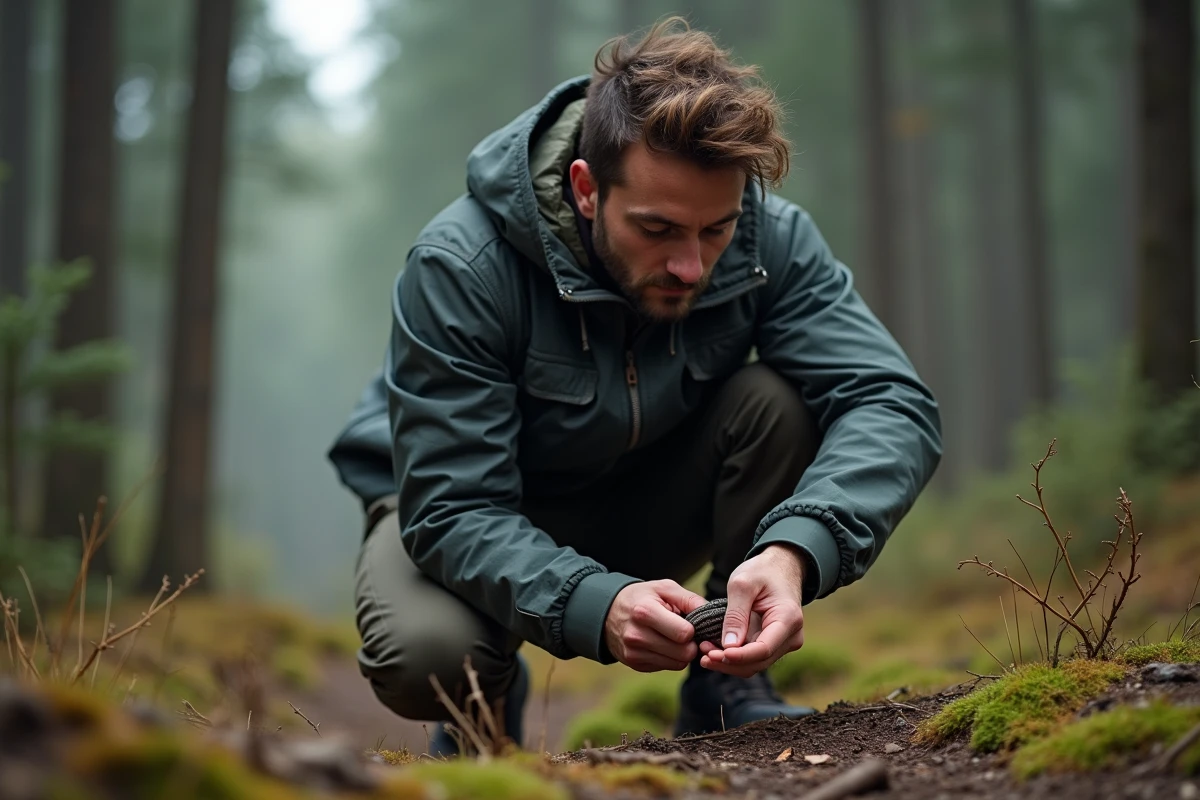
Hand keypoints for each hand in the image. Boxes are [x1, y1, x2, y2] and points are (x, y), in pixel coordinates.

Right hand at [604, 580, 705, 671]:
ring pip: (678, 664)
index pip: (684, 634)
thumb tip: (713, 615)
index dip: (693, 629)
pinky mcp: (635, 664)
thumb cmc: (642, 597)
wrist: (608, 613)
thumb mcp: (664, 588)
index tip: (689, 622)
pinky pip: (667, 667)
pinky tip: (662, 643)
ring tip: (673, 636)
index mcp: (645, 612)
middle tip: (685, 632)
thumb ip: (690, 599)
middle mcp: (637, 636)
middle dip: (690, 643)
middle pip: (684, 653)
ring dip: (682, 652)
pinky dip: (670, 657)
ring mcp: (634, 653)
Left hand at [699, 544, 805, 676]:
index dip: (739, 656)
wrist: (779, 568)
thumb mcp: (743, 584)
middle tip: (703, 655)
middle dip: (729, 662)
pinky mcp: (773, 644)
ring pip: (755, 664)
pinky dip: (734, 658)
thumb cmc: (762, 571)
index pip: (764, 648)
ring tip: (704, 654)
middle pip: (759, 661)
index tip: (715, 654)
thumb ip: (735, 614)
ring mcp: (784, 642)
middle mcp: (791, 636)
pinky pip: (753, 658)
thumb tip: (729, 646)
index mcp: (788, 619)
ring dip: (729, 663)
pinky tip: (714, 651)